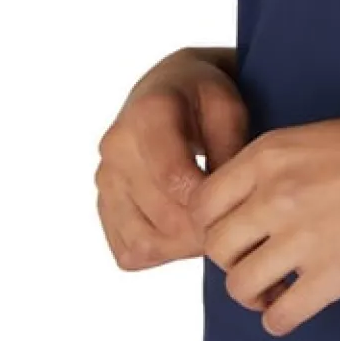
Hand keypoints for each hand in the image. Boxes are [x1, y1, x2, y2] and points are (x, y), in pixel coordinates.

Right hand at [96, 49, 249, 270]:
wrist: (168, 87)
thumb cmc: (204, 95)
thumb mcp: (229, 108)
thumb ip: (230, 151)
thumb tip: (228, 204)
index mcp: (147, 114)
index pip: (172, 177)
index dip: (206, 204)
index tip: (235, 209)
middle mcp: (116, 148)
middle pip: (159, 216)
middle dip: (201, 231)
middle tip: (232, 230)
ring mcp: (105, 179)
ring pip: (141, 242)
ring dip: (182, 248)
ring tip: (211, 233)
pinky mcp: (103, 204)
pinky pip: (128, 250)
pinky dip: (161, 252)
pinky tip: (186, 234)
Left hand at [188, 102, 339, 335]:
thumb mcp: (320, 138)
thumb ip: (275, 170)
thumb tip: (242, 214)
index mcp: (272, 152)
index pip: (202, 204)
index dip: (216, 226)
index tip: (240, 233)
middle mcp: (278, 191)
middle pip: (215, 247)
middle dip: (234, 261)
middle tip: (263, 261)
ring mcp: (306, 233)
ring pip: (239, 286)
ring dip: (256, 294)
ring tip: (282, 286)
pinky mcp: (337, 273)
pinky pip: (279, 318)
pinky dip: (283, 317)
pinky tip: (304, 301)